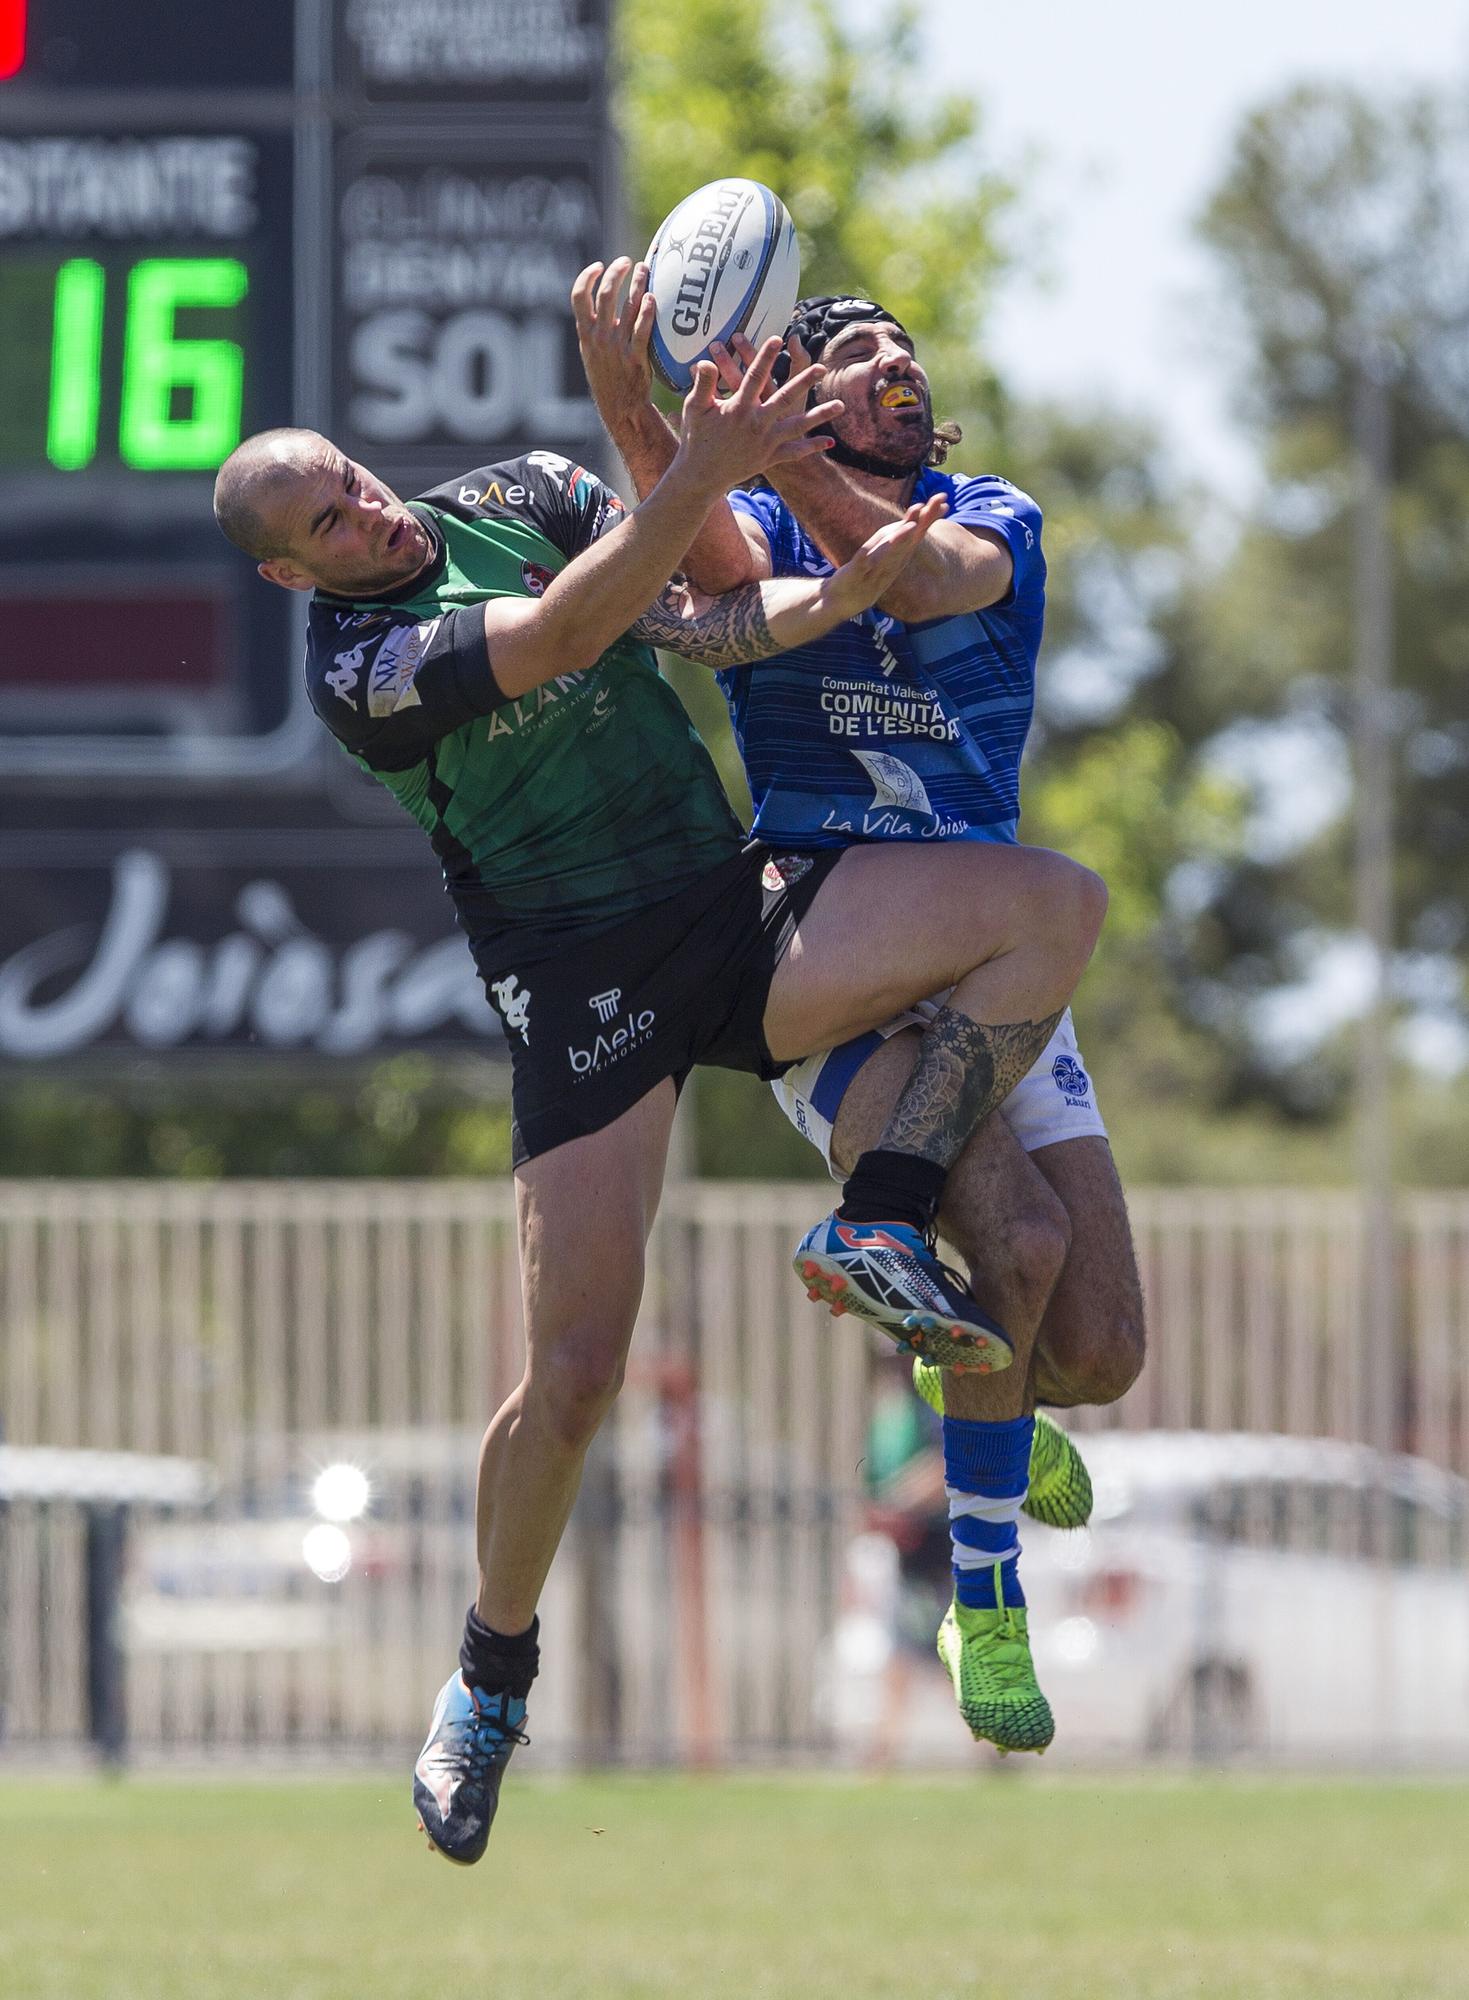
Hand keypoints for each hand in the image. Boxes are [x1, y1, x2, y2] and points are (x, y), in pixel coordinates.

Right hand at [572, 257, 655, 430]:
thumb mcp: (593, 354)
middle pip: (605, 293)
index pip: (579, 296)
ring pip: (626, 305)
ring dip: (637, 283)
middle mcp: (599, 337)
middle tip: (627, 262)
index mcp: (586, 334)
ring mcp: (617, 347)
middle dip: (616, 271)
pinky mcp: (635, 357)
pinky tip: (653, 298)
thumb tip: (603, 302)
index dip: (588, 276)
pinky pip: (642, 328)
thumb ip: (595, 329)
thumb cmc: (610, 380)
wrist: (621, 409)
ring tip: (645, 270)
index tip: (599, 265)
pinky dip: (647, 311)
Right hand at [674, 336, 842, 496]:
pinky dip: (811, 448)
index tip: (777, 338)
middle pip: (785, 398)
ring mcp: (766, 442)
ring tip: (840, 406)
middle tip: (821, 368)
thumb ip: (704, 383)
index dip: (765, 356)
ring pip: (798, 425)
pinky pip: (794, 452)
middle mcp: (756, 424)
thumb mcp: (695, 408)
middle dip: (804, 382)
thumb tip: (706, 360)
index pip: (755, 376)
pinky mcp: (769, 457)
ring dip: (820, 416)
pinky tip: (828, 442)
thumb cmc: (697, 438)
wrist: (701, 476)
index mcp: (738, 408)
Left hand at [817, 494, 948, 621]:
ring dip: (898, 542)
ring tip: (909, 526)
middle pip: (907, 542)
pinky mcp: (854, 577)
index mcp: (899, 557)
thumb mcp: (888, 555)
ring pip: (888, 555)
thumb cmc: (869, 575)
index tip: (943, 499)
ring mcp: (873, 571)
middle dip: (919, 524)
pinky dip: (864, 559)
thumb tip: (916, 520)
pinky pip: (860, 567)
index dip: (929, 518)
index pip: (917, 535)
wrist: (844, 601)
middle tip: (928, 506)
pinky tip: (865, 552)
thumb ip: (901, 538)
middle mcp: (890, 564)